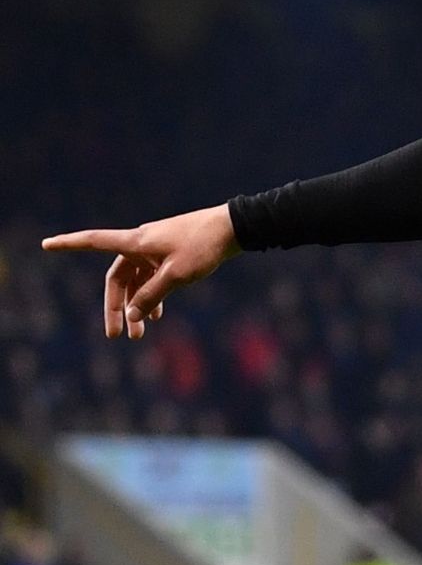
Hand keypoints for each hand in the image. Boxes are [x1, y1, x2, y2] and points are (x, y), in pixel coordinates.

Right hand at [41, 204, 241, 338]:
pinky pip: (152, 278)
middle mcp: (141, 243)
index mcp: (135, 242)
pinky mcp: (171, 253)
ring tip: (138, 336)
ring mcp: (156, 248)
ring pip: (136, 281)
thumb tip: (133, 316)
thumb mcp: (176, 276)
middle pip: (118, 278)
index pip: (93, 242)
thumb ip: (152, 296)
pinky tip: (155, 317)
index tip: (46, 245)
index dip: (69, 244)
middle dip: (116, 307)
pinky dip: (152, 296)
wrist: (233, 229)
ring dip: (136, 306)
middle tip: (115, 335)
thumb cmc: (203, 248)